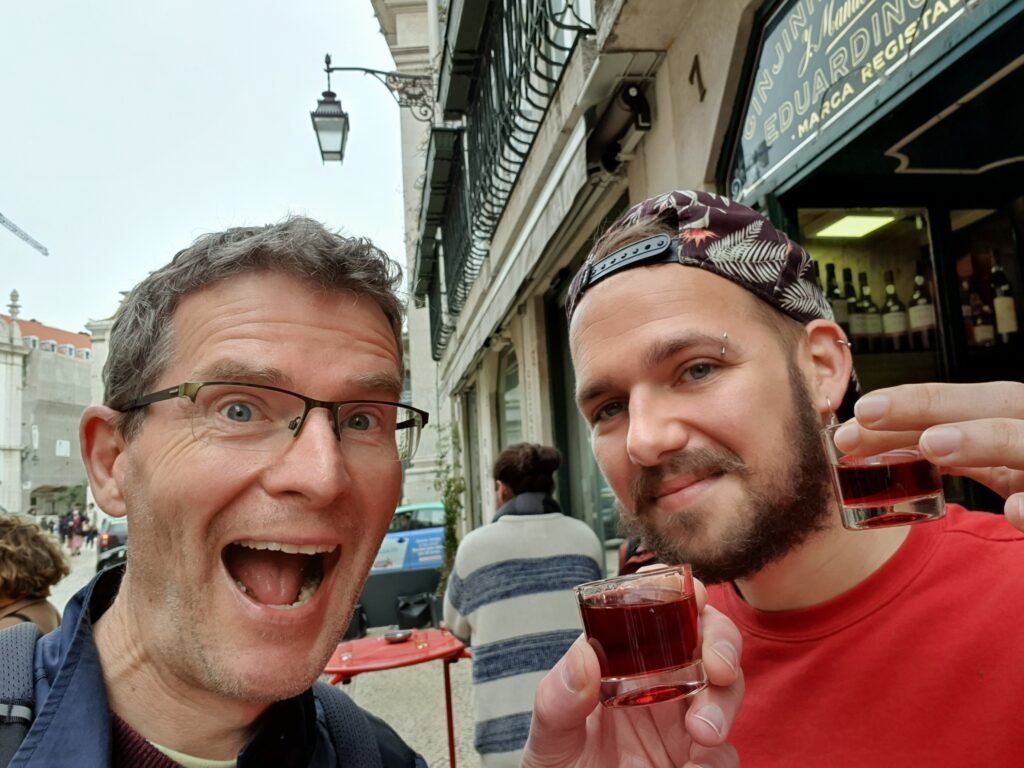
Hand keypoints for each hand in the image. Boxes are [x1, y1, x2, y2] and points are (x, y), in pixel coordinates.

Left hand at [522, 581, 742, 767]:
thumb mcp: (549, 735)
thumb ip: (558, 698)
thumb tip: (583, 653)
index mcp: (623, 659)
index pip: (655, 608)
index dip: (677, 590)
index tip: (690, 593)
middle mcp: (660, 681)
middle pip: (708, 638)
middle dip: (722, 642)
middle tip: (718, 668)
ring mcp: (685, 720)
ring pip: (728, 690)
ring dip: (723, 703)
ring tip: (704, 733)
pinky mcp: (701, 761)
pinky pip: (727, 753)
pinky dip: (718, 758)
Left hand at [833, 381, 1023, 530]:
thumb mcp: (1002, 469)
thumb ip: (956, 455)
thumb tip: (874, 447)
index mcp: (1021, 428)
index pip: (968, 405)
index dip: (915, 402)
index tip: (858, 412)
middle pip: (998, 406)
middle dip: (931, 406)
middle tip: (866, 413)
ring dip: (983, 439)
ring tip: (931, 442)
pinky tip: (1016, 512)